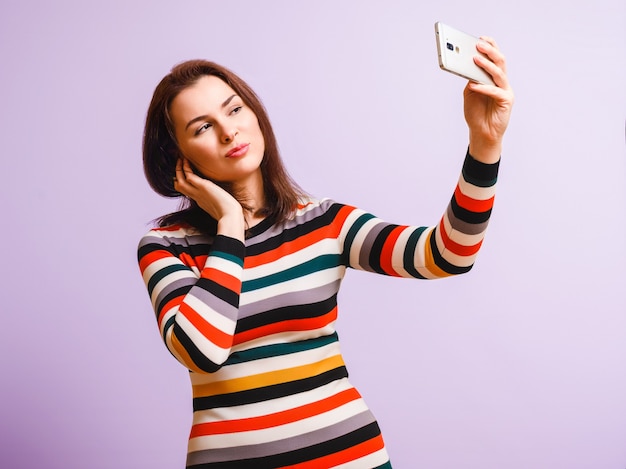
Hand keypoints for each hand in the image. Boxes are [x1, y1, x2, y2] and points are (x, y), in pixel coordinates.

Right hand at [174, 158, 244, 238]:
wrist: (230, 215)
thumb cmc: (229, 212)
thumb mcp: (220, 206)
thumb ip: (217, 201)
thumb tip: (223, 199)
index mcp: (200, 201)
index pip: (187, 191)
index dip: (183, 182)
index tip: (184, 174)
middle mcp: (196, 196)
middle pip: (179, 186)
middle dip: (177, 175)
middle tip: (179, 164)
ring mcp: (198, 192)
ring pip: (179, 181)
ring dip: (178, 170)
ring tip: (180, 160)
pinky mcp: (203, 186)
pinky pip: (189, 176)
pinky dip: (186, 168)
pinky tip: (187, 161)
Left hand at [463, 36, 514, 162]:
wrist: (481, 133)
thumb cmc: (476, 113)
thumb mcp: (470, 93)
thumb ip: (471, 80)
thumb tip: (467, 67)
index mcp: (494, 78)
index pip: (495, 58)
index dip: (490, 47)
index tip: (480, 38)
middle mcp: (502, 82)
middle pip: (500, 62)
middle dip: (489, 51)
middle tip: (478, 44)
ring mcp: (505, 91)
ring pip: (499, 73)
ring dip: (486, 65)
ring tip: (475, 59)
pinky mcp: (506, 101)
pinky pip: (495, 91)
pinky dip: (484, 87)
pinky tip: (474, 85)